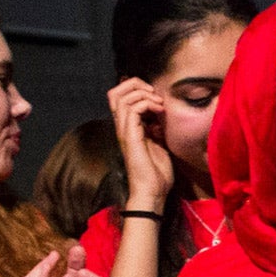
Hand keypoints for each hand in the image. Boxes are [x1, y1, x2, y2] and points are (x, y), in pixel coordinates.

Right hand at [108, 79, 173, 207]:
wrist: (153, 191)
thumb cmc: (157, 171)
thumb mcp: (159, 142)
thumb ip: (156, 127)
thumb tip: (161, 114)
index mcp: (128, 127)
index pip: (120, 97)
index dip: (136, 89)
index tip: (156, 96)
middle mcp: (122, 127)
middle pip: (115, 93)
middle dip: (136, 85)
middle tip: (155, 94)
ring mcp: (124, 132)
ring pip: (121, 98)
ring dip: (143, 94)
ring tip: (159, 104)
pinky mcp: (130, 138)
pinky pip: (132, 110)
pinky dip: (147, 104)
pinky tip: (159, 111)